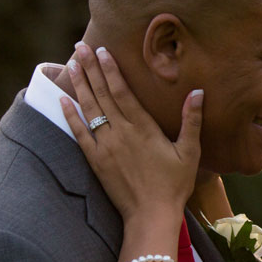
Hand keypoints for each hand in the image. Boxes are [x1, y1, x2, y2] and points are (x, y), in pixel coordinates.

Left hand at [60, 42, 201, 221]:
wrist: (150, 215)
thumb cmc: (174, 184)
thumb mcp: (190, 152)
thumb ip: (192, 120)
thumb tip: (197, 92)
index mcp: (143, 128)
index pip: (122, 91)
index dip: (111, 69)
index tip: (102, 51)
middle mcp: (120, 133)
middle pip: (102, 94)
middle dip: (91, 68)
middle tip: (80, 46)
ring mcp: (105, 146)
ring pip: (89, 109)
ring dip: (80, 85)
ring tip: (72, 64)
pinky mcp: (95, 160)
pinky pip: (78, 133)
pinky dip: (70, 115)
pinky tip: (63, 100)